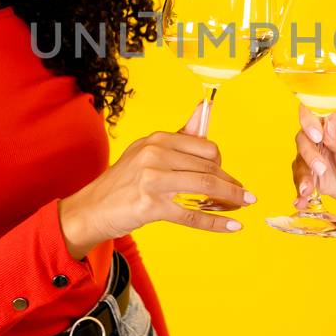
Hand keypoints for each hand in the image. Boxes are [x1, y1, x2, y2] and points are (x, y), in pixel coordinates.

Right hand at [59, 104, 255, 257]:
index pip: (205, 147)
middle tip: (243, 196)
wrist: (92, 209)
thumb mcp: (148, 151)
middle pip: (209, 167)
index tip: (228, 176)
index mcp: (158, 139)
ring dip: (231, 199)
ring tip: (243, 206)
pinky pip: (192, 215)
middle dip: (230, 183)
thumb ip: (179, 135)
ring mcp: (153, 180)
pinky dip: (216, 222)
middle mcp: (155, 155)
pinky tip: (232, 226)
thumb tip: (204, 108)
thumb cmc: (124, 181)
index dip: (221, 163)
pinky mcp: (151, 205)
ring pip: (205, 187)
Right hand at [290, 104, 335, 213]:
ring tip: (309, 190)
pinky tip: (301, 201)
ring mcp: (309, 154)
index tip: (317, 136)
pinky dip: (299, 189)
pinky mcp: (306, 171)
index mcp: (331, 125)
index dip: (310, 121)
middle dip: (309, 154)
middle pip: (303, 137)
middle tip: (321, 169)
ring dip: (303, 175)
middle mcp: (317, 136)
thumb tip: (327, 128)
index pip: (313, 114)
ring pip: (298, 159)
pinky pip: (298, 178)